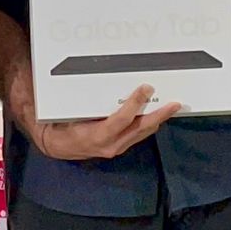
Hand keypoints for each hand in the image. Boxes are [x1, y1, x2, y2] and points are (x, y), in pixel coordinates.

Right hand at [29, 83, 180, 161]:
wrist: (55, 146)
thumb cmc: (61, 125)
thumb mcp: (69, 111)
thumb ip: (87, 100)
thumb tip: (103, 81)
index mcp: (97, 135)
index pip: (122, 119)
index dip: (135, 104)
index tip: (145, 88)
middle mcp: (110, 145)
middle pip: (140, 128)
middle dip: (159, 115)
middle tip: (174, 104)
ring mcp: (116, 148)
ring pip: (142, 133)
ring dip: (157, 120)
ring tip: (170, 108)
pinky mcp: (118, 147)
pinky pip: (137, 135)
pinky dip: (148, 124)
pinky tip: (155, 116)